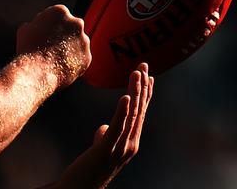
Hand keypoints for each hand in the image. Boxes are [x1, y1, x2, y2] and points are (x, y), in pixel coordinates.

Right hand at [16, 5, 91, 88]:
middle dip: (64, 34)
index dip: (51, 26)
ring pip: (77, 42)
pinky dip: (73, 61)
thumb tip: (36, 27)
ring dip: (70, 48)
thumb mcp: (25, 29)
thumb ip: (35, 24)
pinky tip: (61, 65)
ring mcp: (84, 40)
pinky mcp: (87, 56)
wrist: (35, 71)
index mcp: (60, 11)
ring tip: (54, 58)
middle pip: (71, 27)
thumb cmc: (27, 49)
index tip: (45, 34)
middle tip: (51, 46)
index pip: (59, 16)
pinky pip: (80, 58)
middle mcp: (76, 23)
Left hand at [57, 63, 153, 188]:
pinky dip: (122, 111)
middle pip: (139, 110)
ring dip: (135, 92)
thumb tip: (104, 127)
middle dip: (142, 87)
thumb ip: (105, 137)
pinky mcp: (106, 151)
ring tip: (136, 73)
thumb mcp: (100, 150)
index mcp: (129, 142)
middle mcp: (129, 145)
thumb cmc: (88, 170)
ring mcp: (120, 149)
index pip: (140, 113)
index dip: (145, 94)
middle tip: (144, 65)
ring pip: (131, 115)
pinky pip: (117, 128)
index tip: (149, 76)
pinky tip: (125, 96)